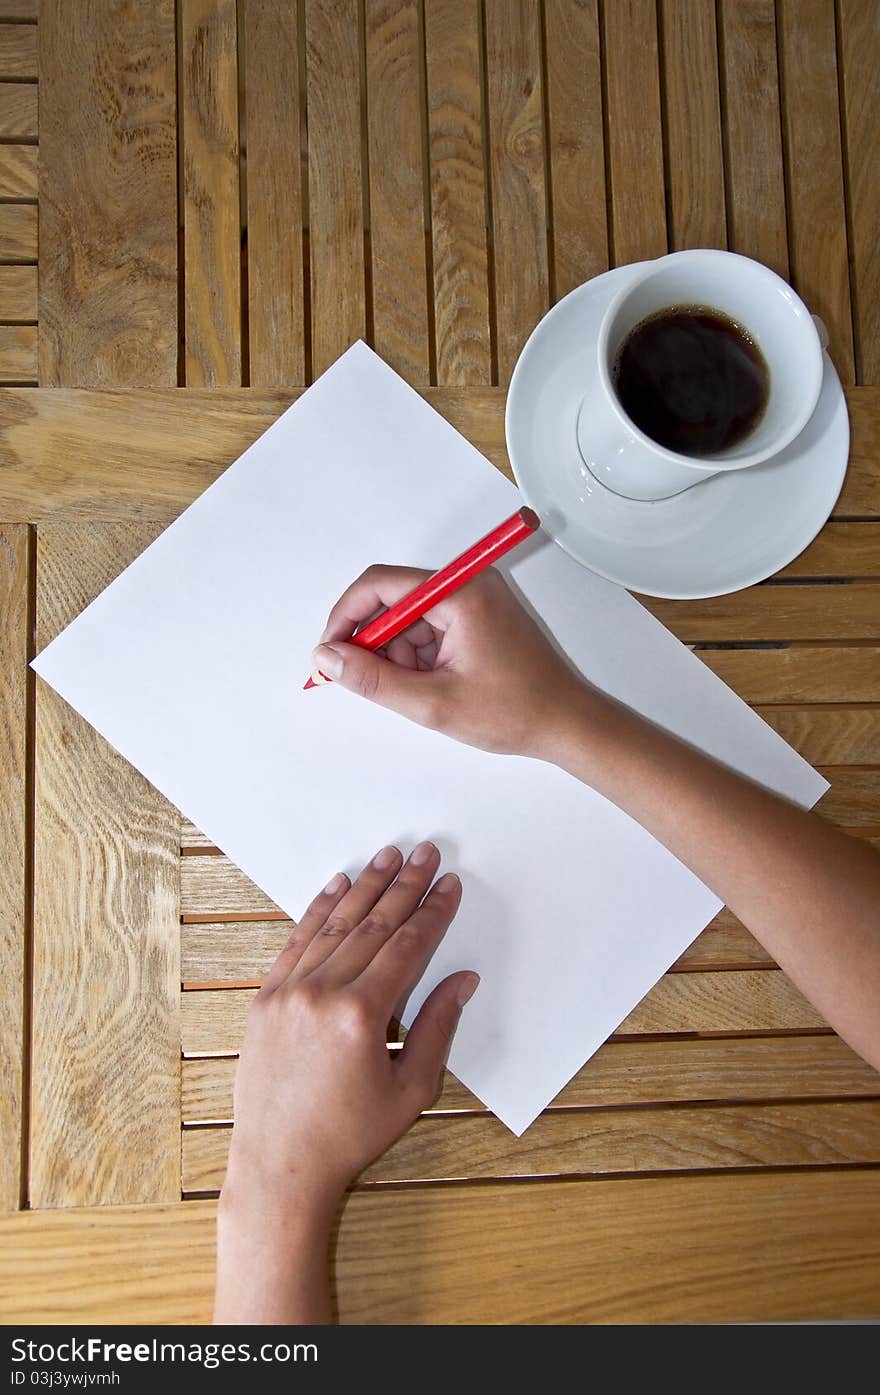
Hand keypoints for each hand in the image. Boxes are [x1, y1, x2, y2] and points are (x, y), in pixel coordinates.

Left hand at [221, 841, 477, 1218]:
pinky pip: (297, 941)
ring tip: (388, 855)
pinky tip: (338, 885)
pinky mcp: (266, 998)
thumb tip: (461, 980)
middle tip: (426, 853)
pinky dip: (318, 910)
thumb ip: (438, 1028)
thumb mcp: (410, 1088)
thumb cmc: (349, 1134)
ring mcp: (289, 992)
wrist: (280, 1163)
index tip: (448, 885)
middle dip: (404, 885)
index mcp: (362, 1016)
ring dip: (365, 886)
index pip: (407, 947)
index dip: (432, 912)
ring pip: (335, 925)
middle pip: (373, 925)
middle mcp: (322, 993)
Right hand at [311, 565, 585, 755]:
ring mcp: (475, 600)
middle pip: (394, 600)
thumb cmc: (514, 712)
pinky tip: (430, 687)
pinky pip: (430, 628)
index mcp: (460, 593)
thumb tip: (326, 658)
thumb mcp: (432, 703)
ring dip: (398, 655)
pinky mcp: (479, 617)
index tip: (329, 653)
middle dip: (374, 643)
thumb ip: (373, 680)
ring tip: (418, 694)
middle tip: (368, 683)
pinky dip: (418, 658)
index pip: (381, 584)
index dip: (346, 617)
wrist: (567, 724)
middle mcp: (468, 584)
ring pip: (409, 619)